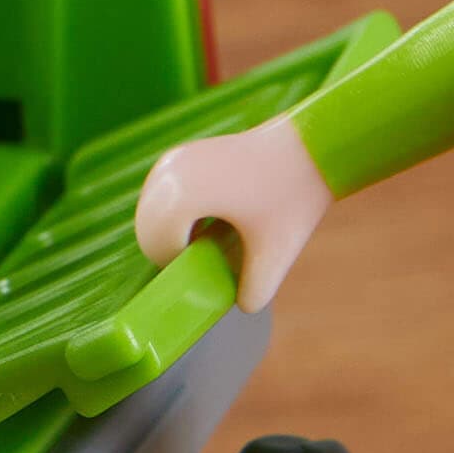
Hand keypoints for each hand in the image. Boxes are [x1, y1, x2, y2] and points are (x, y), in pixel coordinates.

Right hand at [135, 115, 334, 312]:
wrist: (306, 145)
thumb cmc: (293, 196)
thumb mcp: (277, 251)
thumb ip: (256, 288)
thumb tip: (241, 307)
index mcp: (183, 194)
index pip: (157, 246)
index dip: (180, 263)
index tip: (212, 263)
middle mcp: (168, 173)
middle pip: (147, 231)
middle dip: (172, 249)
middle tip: (209, 253)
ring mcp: (171, 160)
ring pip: (151, 213)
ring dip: (172, 232)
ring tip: (210, 234)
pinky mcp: (178, 156)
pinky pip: (160, 197)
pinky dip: (175, 214)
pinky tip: (209, 214)